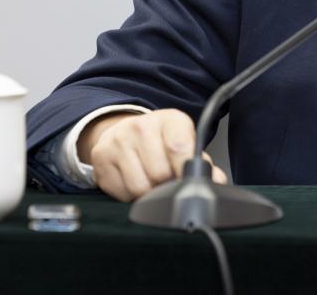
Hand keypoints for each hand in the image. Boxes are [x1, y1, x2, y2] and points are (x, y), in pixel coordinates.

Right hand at [78, 109, 228, 200]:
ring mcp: (118, 141)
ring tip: (151, 182)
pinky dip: (129, 196)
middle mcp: (141, 126)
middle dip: (166, 185)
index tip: (185, 180)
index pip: (179, 147)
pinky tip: (134, 182)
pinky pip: (121, 192)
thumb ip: (202, 163)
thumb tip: (216, 181)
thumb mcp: (185, 144)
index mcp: (169, 120)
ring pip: (139, 187)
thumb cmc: (161, 142)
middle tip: (167, 181)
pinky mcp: (100, 158)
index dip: (184, 171)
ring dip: (148, 194)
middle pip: (159, 173)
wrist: (124, 131)